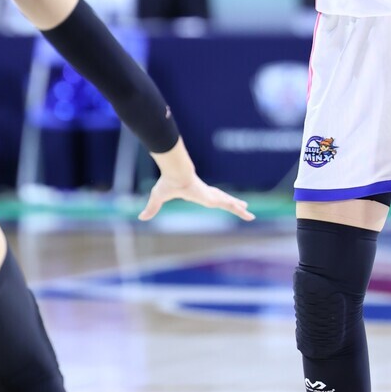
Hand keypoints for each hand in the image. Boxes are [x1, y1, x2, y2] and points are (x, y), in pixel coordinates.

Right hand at [138, 169, 254, 221]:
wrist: (175, 173)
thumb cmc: (168, 182)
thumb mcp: (158, 197)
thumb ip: (152, 208)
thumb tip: (140, 218)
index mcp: (198, 194)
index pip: (211, 198)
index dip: (218, 200)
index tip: (224, 201)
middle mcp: (207, 194)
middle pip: (223, 200)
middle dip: (234, 204)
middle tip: (244, 207)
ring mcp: (211, 195)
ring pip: (228, 203)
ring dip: (238, 208)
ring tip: (249, 212)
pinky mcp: (212, 197)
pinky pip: (227, 203)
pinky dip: (236, 207)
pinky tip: (245, 210)